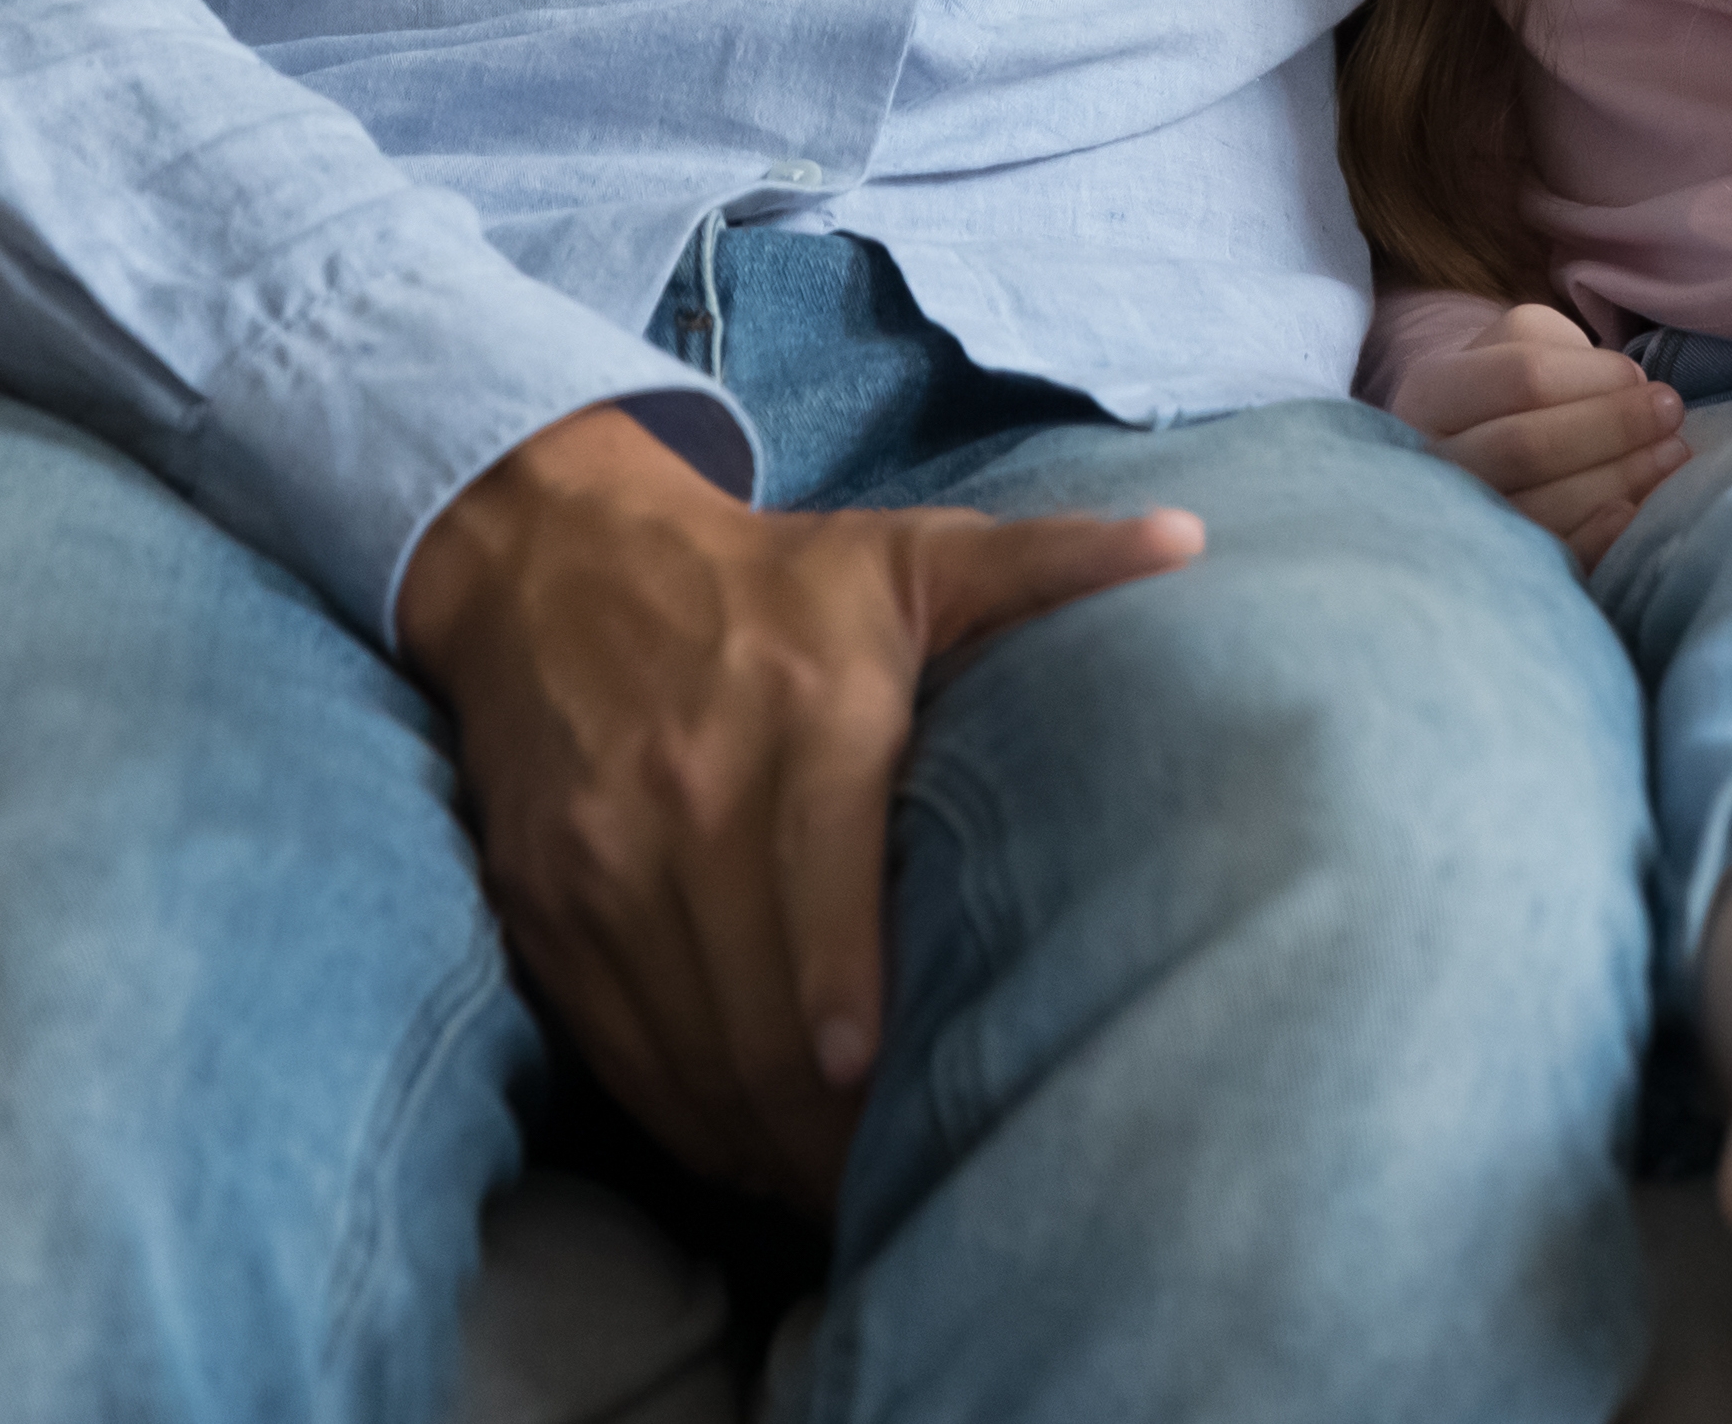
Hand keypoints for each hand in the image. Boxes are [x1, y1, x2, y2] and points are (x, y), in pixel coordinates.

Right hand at [392, 404, 1196, 1211]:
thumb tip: (1186, 540)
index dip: (842, 986)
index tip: (873, 1072)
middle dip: (820, 1113)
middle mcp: (690, 787)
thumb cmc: (774, 578)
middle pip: (752, 993)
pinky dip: (683, 1116)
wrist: (557, 562)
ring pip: (683, 1039)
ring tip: (835, 1192)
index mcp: (803, 707)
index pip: (816, 869)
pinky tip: (749, 1155)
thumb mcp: (914, 554)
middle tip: (893, 1178)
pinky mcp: (545, 903)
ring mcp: (605, 857)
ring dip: (756, 1136)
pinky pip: (616, 1044)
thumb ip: (1049, 564)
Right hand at [1386, 301, 1691, 561]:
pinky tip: (1635, 514)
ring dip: (1620, 479)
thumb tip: (1629, 391)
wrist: (1475, 458)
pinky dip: (1598, 540)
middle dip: (1614, 427)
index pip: (1521, 377)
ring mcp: (1456, 527)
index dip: (1596, 377)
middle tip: (1672, 415)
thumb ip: (1564, 352)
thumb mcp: (1523, 345)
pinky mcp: (1493, 573)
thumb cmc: (1512, 395)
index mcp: (1432, 393)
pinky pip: (1548, 561)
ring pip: (1538, 507)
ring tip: (1672, 457)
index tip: (1644, 379)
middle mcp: (1428, 465)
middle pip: (1526, 446)